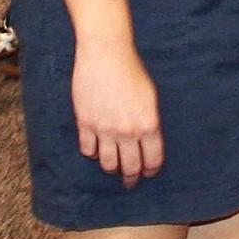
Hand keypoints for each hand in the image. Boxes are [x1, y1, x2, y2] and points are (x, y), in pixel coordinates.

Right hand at [72, 39, 163, 187]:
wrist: (106, 55)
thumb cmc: (132, 71)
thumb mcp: (150, 97)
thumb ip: (149, 122)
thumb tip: (147, 141)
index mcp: (148, 125)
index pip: (152, 159)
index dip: (151, 170)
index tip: (149, 173)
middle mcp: (127, 131)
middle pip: (130, 167)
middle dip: (131, 178)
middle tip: (130, 182)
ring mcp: (105, 129)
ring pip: (108, 163)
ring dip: (111, 169)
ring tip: (113, 169)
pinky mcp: (85, 124)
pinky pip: (88, 150)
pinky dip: (92, 153)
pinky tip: (96, 151)